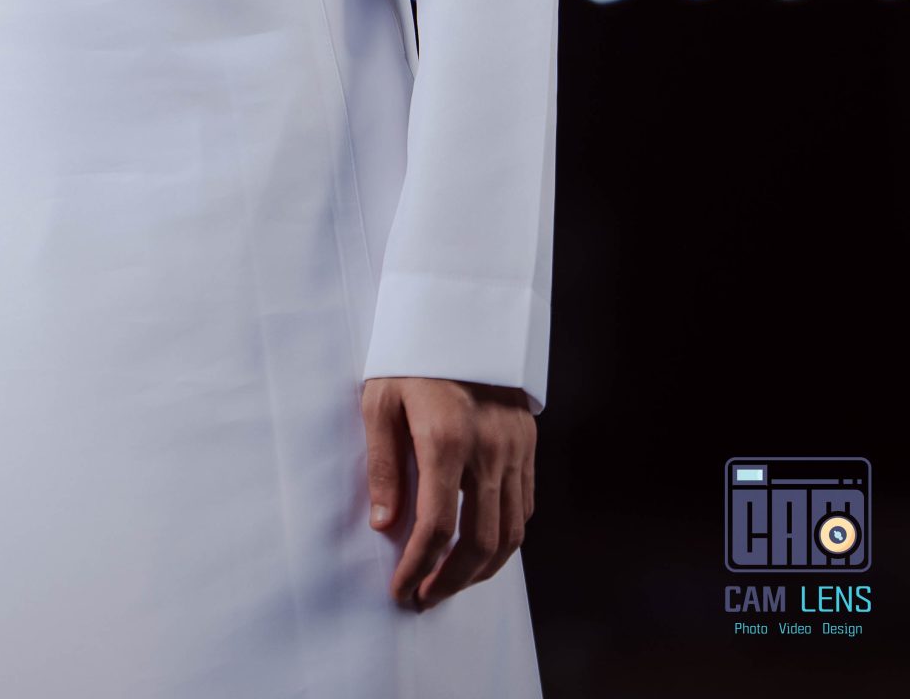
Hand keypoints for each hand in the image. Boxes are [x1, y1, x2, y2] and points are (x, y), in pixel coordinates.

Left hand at [361, 375, 534, 608]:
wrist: (462, 311)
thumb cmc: (412, 354)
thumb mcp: (380, 398)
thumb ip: (383, 464)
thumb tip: (385, 524)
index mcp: (446, 439)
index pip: (437, 526)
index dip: (419, 567)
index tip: (401, 589)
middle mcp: (488, 450)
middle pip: (480, 542)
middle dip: (452, 582)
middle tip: (425, 598)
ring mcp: (515, 449)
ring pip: (512, 534)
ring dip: (482, 571)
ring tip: (452, 584)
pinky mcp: (528, 445)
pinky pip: (525, 508)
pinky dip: (507, 539)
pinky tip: (482, 548)